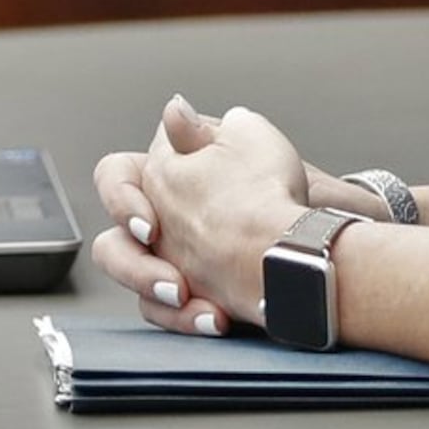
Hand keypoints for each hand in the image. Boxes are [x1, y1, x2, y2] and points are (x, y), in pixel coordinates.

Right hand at [88, 96, 329, 334]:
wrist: (316, 240)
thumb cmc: (285, 191)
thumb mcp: (254, 145)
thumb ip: (206, 134)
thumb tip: (176, 109)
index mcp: (169, 176)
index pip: (116, 176)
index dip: (122, 199)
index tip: (152, 226)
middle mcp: (161, 219)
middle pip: (112, 246)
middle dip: (132, 266)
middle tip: (169, 280)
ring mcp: (171, 260)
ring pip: (134, 285)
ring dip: (156, 295)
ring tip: (187, 299)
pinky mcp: (188, 295)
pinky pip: (166, 314)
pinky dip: (187, 319)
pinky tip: (213, 318)